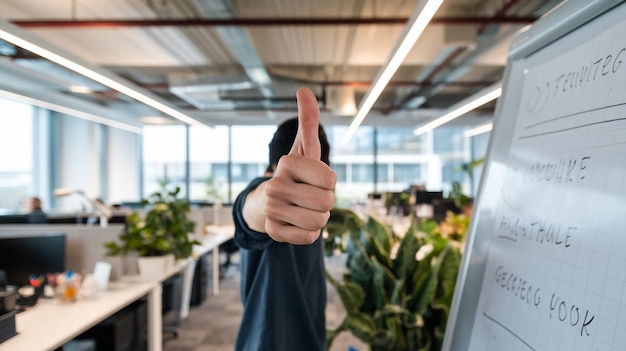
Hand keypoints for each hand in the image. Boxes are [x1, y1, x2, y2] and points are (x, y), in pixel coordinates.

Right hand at [263, 88, 336, 243]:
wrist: (270, 201)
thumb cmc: (297, 173)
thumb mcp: (306, 148)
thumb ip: (309, 121)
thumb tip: (304, 90)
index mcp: (288, 163)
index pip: (330, 179)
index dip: (329, 181)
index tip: (316, 178)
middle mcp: (275, 185)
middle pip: (327, 202)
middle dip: (325, 202)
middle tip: (311, 196)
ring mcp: (272, 209)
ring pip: (319, 222)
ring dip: (318, 218)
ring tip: (304, 208)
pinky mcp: (272, 231)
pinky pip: (308, 237)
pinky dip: (308, 232)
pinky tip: (296, 222)